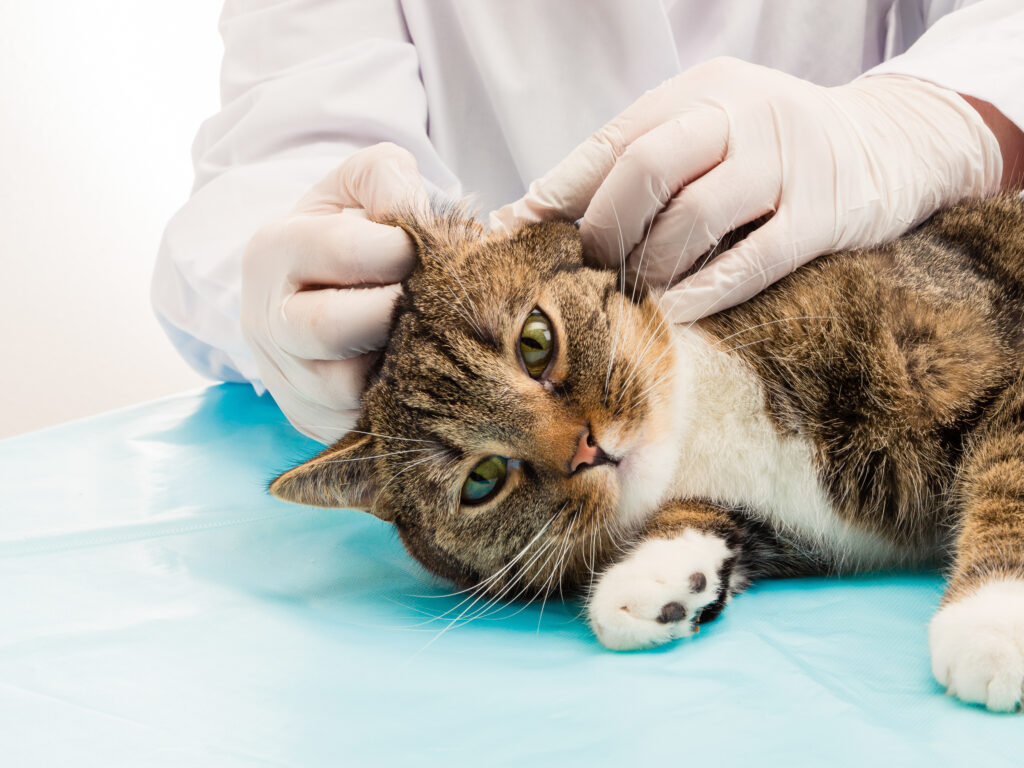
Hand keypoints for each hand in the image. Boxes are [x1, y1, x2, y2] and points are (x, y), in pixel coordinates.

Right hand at [241, 143, 427, 442]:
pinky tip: (421, 377)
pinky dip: (399, 406)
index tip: (427, 249)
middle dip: (397, 313)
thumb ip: (386, 176)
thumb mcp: (360, 184)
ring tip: (429, 339)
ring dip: (401, 366)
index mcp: (274, 251)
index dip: (403, 248)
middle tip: (432, 301)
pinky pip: (361, 426)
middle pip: (331, 328)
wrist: (318, 291)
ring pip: (348, 390)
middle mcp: (268, 321)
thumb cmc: (351, 231)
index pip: (343, 250)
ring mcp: (287, 380)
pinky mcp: (314, 422)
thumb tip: (408, 213)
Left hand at [490, 57, 1000, 322]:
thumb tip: (536, 215)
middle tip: (591, 271)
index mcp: (700, 91)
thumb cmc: (771, 151)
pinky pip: (750, 262)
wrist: (889, 144)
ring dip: (651, 267)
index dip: (560, 192)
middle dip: (604, 230)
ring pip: (693, 218)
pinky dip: (702, 294)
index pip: (613, 139)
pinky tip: (675, 314)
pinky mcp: (824, 214)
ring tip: (636, 292)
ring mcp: (786, 161)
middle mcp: (742, 114)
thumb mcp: (708, 131)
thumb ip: (639, 162)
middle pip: (645, 168)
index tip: (518, 233)